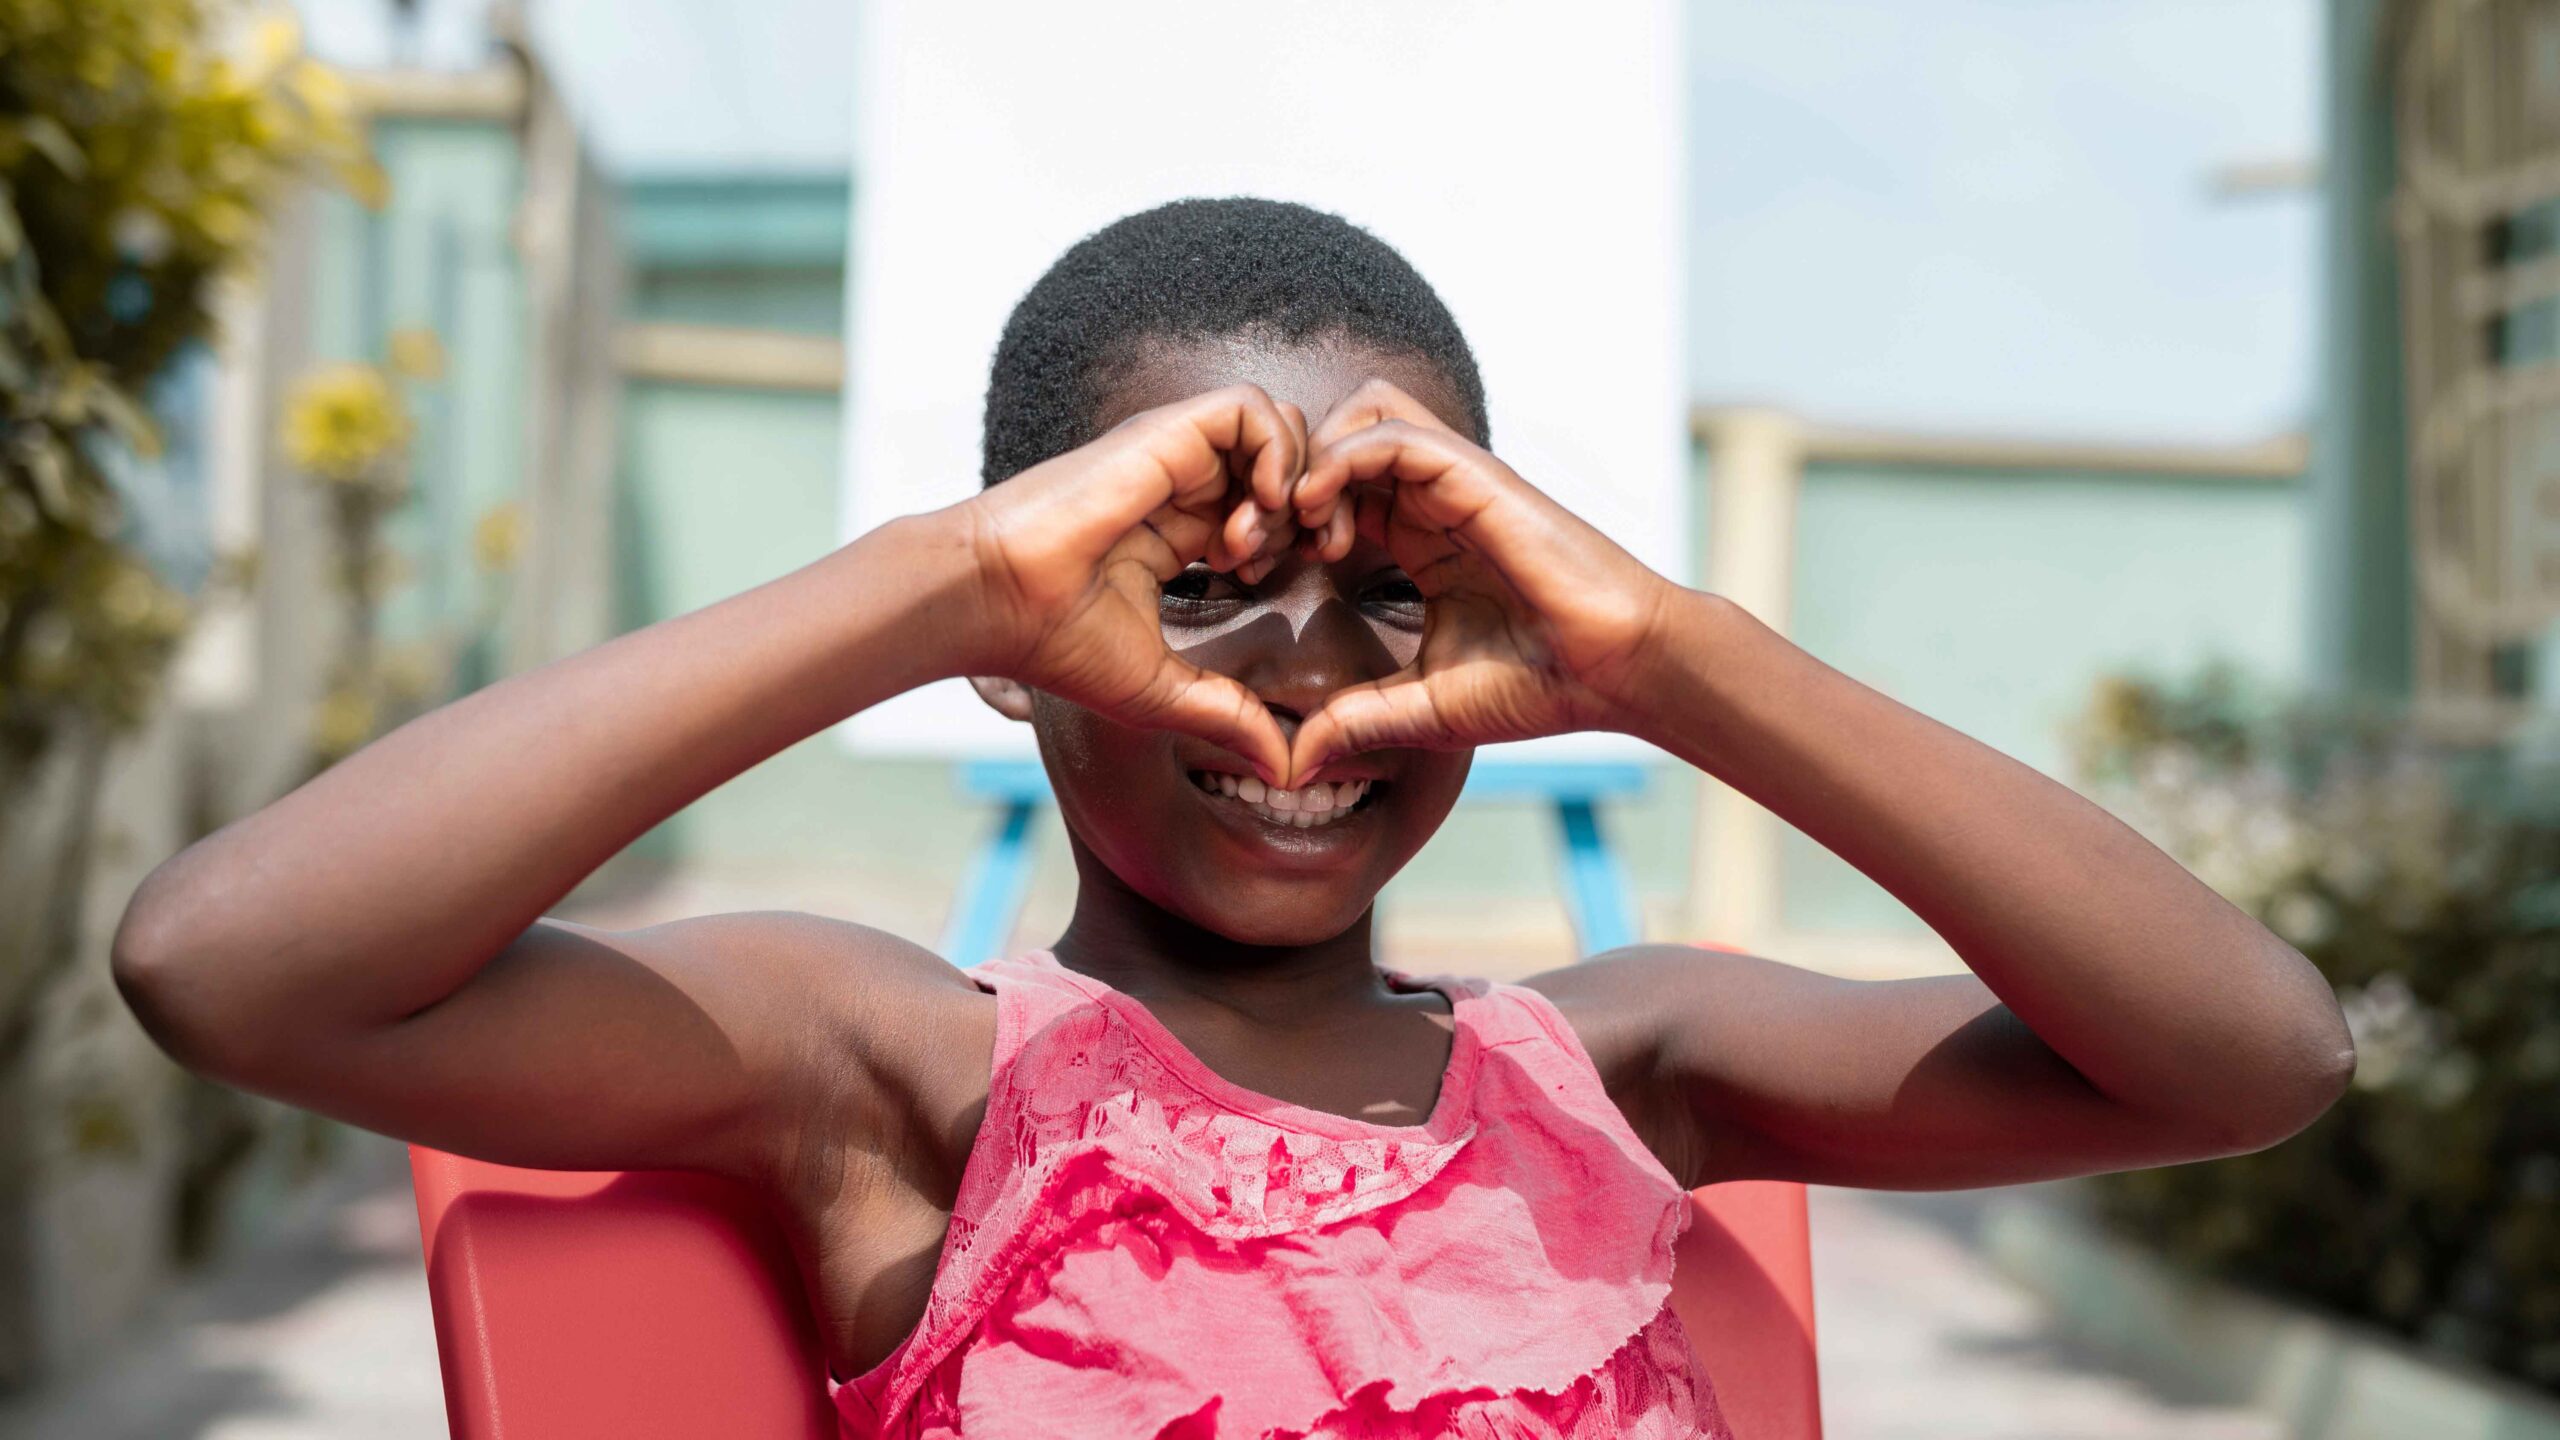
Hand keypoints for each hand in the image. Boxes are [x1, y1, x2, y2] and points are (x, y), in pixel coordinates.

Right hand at [956, 384, 1304, 782]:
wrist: (997, 600)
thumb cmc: (1056, 641)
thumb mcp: (1163, 688)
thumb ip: (1228, 716)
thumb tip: (1285, 770)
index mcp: (1180, 530)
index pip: (1267, 506)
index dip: (1295, 536)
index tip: (1278, 579)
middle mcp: (1181, 484)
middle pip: (1286, 461)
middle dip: (1313, 507)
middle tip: (1297, 555)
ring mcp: (1174, 454)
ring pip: (1278, 426)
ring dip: (1295, 478)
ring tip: (1265, 536)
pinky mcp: (1164, 433)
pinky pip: (1250, 406)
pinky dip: (1275, 450)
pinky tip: (1257, 508)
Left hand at [1283, 379, 1680, 781]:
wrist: (1616, 671)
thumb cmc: (1542, 686)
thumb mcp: (1426, 707)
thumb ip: (1360, 720)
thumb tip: (1297, 760)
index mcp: (1418, 541)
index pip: (1331, 494)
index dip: (1280, 520)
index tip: (1253, 573)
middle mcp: (1432, 502)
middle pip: (1333, 440)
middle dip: (1278, 481)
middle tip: (1254, 544)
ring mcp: (1453, 483)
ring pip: (1358, 416)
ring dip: (1309, 460)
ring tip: (1292, 525)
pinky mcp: (1473, 474)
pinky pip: (1390, 432)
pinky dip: (1340, 460)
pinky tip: (1319, 517)